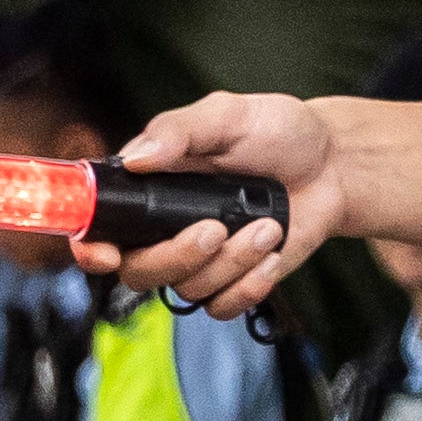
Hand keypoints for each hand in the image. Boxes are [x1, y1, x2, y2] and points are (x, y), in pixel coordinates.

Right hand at [100, 89, 394, 309]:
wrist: (332, 166)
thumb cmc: (277, 132)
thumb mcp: (227, 115)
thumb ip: (179, 131)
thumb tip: (137, 158)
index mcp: (148, 183)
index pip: (97, 224)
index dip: (89, 246)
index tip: (104, 252)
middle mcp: (163, 226)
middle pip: (138, 270)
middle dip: (176, 257)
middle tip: (215, 229)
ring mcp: (198, 257)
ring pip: (186, 288)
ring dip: (230, 263)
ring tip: (266, 225)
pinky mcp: (232, 279)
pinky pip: (222, 305)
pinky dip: (250, 285)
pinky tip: (272, 253)